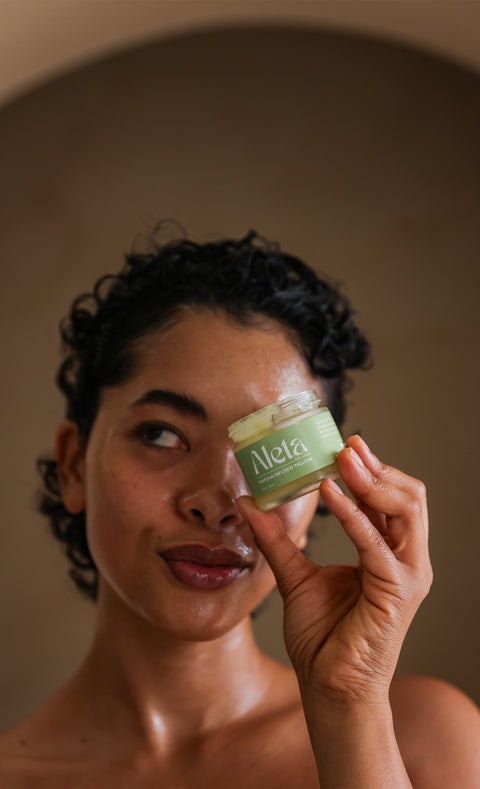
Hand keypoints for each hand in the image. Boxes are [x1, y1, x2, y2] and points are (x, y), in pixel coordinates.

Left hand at [238, 435, 432, 704]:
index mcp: (388, 554)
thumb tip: (250, 503)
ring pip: (407, 510)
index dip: (371, 469)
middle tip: (346, 445)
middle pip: (408, 497)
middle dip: (377, 467)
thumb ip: (277, 539)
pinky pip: (377, 543)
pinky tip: (329, 495)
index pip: (391, 499)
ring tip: (340, 461)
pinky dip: (353, 514)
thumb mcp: (294, 577)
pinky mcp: (397, 592)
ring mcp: (407, 575)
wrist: (328, 688)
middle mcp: (406, 560)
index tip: (345, 444)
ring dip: (372, 481)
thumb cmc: (322, 638)